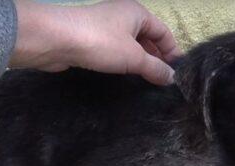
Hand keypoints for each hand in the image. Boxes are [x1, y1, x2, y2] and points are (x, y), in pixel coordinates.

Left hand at [11, 0, 181, 85]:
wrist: (55, 40)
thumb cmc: (100, 42)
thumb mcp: (134, 57)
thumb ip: (155, 68)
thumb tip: (172, 78)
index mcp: (137, 13)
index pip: (163, 32)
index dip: (173, 52)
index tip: (178, 73)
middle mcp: (122, 16)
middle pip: (147, 38)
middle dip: (156, 58)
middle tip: (164, 81)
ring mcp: (105, 28)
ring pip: (130, 46)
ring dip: (139, 62)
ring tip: (147, 82)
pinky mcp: (91, 41)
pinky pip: (114, 52)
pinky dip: (123, 63)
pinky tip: (125, 77)